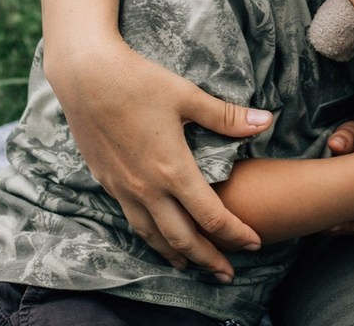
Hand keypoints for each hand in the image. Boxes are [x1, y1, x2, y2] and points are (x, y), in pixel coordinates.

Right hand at [47, 37, 271, 280]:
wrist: (86, 78)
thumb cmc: (139, 82)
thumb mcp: (188, 96)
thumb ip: (227, 117)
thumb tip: (266, 122)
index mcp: (172, 169)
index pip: (211, 215)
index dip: (235, 233)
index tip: (255, 243)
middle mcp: (147, 188)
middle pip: (182, 238)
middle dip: (208, 259)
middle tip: (228, 274)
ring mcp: (124, 189)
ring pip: (153, 236)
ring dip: (177, 255)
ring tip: (193, 266)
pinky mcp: (108, 182)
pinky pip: (133, 222)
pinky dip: (151, 238)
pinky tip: (156, 237)